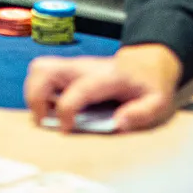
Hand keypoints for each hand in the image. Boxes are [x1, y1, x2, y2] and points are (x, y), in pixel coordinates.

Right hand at [25, 43, 181, 133]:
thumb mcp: (158, 101)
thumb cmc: (150, 84)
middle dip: (36, 99)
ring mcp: (73, 67)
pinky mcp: (68, 71)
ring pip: (38, 69)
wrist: (148, 63)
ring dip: (34, 95)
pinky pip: (42, 75)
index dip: (66, 111)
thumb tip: (118, 123)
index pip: (77, 89)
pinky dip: (39, 93)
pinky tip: (53, 110)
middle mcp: (84, 67)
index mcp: (107, 76)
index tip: (66, 129)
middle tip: (46, 122)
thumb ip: (141, 112)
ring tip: (47, 116)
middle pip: (44, 69)